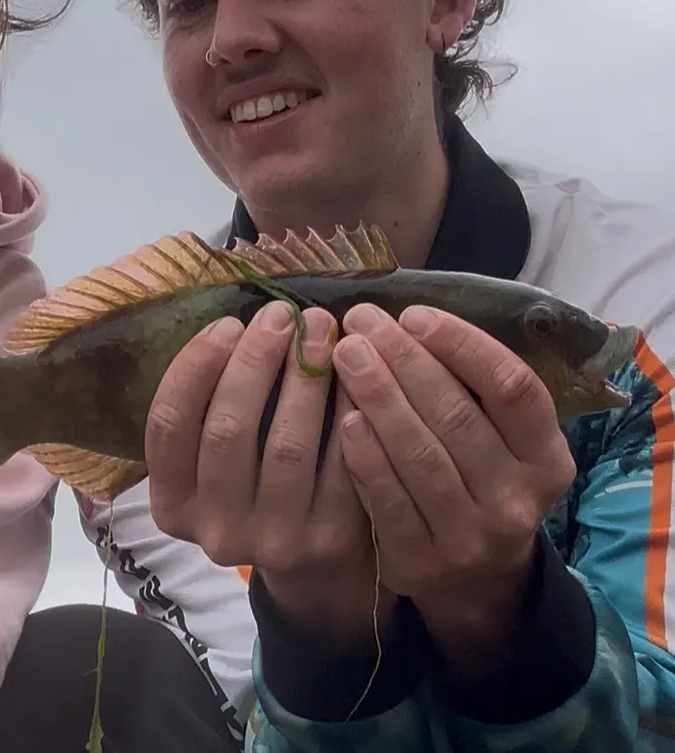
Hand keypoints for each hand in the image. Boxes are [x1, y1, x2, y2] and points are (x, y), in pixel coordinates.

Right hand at [145, 302, 388, 646]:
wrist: (315, 569)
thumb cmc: (254, 488)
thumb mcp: (209, 464)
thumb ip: (207, 409)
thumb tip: (236, 324)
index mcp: (172, 506)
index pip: (168, 425)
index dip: (195, 366)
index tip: (228, 322)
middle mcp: (215, 531)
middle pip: (226, 429)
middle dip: (255, 360)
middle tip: (282, 314)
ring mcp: (274, 542)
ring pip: (285, 443)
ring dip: (304, 376)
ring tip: (321, 329)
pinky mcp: (329, 540)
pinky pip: (339, 462)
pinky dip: (346, 409)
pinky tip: (355, 372)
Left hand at [332, 303, 575, 666]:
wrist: (472, 577)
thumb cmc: (476, 476)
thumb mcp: (499, 438)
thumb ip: (470, 387)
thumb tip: (407, 318)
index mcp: (547, 459)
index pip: (514, 389)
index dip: (463, 346)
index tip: (415, 314)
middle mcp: (518, 501)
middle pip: (458, 416)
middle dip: (404, 360)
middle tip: (361, 321)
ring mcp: (471, 538)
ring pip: (420, 455)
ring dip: (379, 397)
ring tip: (345, 353)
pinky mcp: (422, 562)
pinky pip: (389, 500)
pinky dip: (365, 456)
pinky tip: (345, 417)